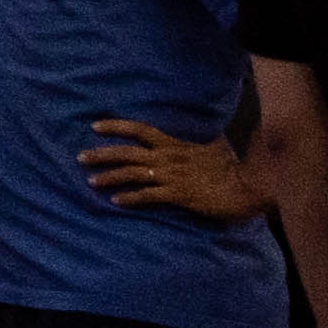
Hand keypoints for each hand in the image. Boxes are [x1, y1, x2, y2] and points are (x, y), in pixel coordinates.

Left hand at [79, 115, 264, 221]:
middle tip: (80, 158)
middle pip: (127, 152)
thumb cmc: (231, 167)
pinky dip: (130, 198)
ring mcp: (172, 176)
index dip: (116, 126)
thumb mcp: (212, 146)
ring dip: (109, 177)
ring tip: (92, 181)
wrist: (248, 186)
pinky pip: (148, 196)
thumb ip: (197, 139)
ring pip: (132, 174)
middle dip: (101, 154)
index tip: (94, 126)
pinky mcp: (179, 195)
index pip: (139, 129)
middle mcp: (169, 158)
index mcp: (174, 144)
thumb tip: (197, 130)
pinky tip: (116, 202)